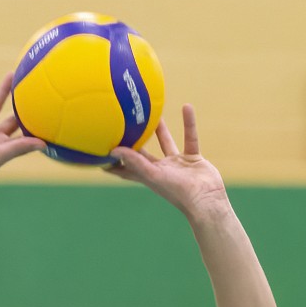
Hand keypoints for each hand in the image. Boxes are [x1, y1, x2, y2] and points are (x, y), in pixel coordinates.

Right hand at [0, 74, 45, 187]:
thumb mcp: (0, 155)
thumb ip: (21, 147)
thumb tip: (44, 144)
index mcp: (3, 146)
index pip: (22, 132)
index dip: (33, 122)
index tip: (47, 109)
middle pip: (10, 116)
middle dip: (20, 104)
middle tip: (32, 87)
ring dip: (2, 92)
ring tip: (12, 75)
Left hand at [106, 105, 230, 223]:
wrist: (206, 199)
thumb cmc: (177, 192)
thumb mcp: (153, 175)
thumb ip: (134, 161)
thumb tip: (113, 150)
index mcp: (147, 176)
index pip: (125, 168)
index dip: (112, 162)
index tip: (99, 152)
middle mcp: (160, 170)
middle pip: (143, 153)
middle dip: (134, 140)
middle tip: (124, 123)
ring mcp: (177, 165)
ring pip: (166, 143)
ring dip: (160, 129)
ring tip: (153, 113)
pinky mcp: (193, 159)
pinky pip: (190, 137)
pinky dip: (189, 123)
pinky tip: (187, 107)